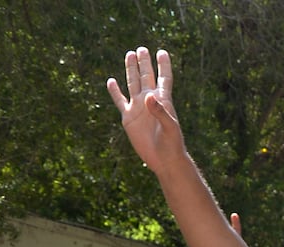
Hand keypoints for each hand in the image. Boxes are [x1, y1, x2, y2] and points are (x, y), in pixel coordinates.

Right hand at [107, 48, 186, 172]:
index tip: (162, 52)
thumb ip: (160, 112)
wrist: (164, 159)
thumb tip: (148, 97)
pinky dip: (115, 91)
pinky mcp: (128, 118)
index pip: (164, 78)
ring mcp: (138, 108)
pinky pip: (120, 100)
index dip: (163, 65)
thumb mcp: (170, 127)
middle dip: (144, 63)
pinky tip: (111, 81)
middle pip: (146, 76)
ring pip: (133, 83)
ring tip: (129, 55)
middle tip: (142, 49)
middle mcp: (150, 101)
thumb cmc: (172, 144)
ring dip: (131, 70)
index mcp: (163, 101)